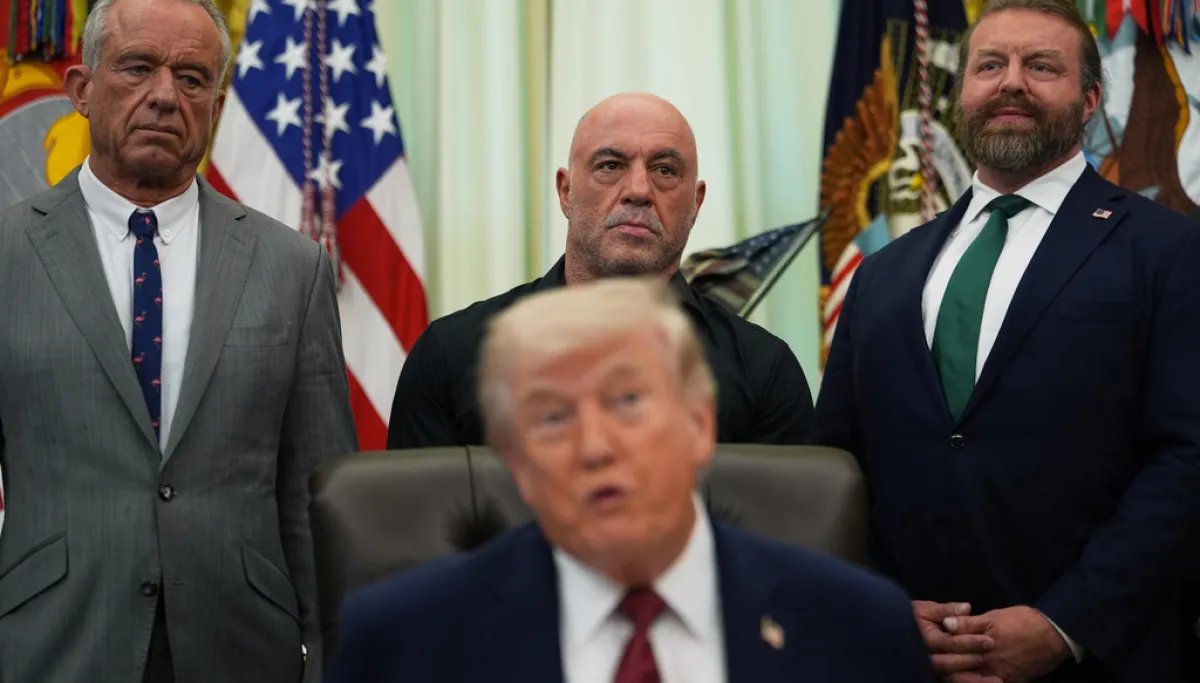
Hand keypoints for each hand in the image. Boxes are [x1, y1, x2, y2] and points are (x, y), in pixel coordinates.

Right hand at [912, 601, 996, 678]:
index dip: (970, 642)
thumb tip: (967, 608)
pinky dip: (970, 682)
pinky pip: (955, 681)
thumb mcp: (927, 609)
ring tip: (997, 681)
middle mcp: (927, 658)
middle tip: (992, 657)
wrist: (896, 630)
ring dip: (974, 680)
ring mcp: (932, 669)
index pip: (949, 644)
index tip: (989, 641)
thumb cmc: (914, 617)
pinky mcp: (938, 675)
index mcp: (926, 640)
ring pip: (953, 678)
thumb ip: (946, 610)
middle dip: (972, 660)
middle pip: (950, 664)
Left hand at [943, 606, 1071, 682]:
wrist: (1053, 636)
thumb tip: (945, 624)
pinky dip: (979, 681)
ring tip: (955, 669)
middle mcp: (987, 667)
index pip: (951, 657)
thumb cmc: (1021, 622)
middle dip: (947, 668)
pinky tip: (973, 676)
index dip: (939, 653)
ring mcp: (999, 678)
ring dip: (963, 676)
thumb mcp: (992, 618)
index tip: (932, 649)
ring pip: (972, 681)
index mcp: (979, 648)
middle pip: (958, 674)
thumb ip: (967, 624)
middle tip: (939, 661)